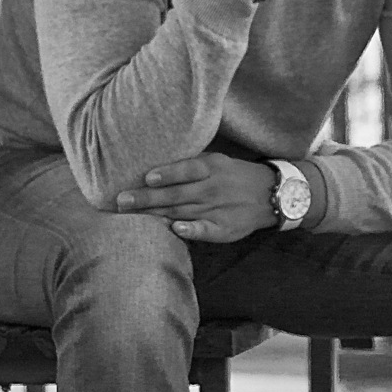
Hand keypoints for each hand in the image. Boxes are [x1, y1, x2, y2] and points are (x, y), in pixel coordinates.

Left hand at [116, 155, 274, 243]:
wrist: (271, 194)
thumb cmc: (233, 175)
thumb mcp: (217, 161)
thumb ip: (189, 165)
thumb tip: (153, 167)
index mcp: (211, 168)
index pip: (187, 170)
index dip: (167, 174)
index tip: (146, 178)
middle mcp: (212, 188)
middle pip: (176, 194)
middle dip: (147, 198)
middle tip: (121, 201)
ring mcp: (217, 209)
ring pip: (182, 212)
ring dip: (156, 214)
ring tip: (132, 214)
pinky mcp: (223, 228)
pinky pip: (205, 230)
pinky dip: (192, 230)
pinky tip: (176, 230)